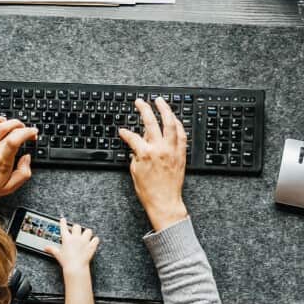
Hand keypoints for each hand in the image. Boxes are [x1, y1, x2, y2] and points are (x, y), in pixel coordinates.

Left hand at [0, 115, 37, 206]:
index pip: (15, 139)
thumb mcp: (10, 187)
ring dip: (11, 122)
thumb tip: (27, 158)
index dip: (27, 132)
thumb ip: (23, 173)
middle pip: (9, 130)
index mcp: (2, 162)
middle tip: (28, 132)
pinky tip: (1, 121)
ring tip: (17, 126)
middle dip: (23, 127)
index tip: (33, 133)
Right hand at [44, 218, 99, 272]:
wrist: (75, 267)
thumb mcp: (57, 254)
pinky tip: (93, 242)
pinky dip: (95, 240)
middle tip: (76, 232)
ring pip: (88, 231)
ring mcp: (84, 241)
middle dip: (76, 228)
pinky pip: (96, 239)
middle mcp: (76, 238)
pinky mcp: (91, 246)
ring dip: (87, 233)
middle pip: (77, 226)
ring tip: (85, 236)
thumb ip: (52, 249)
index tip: (63, 219)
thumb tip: (46, 248)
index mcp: (67, 239)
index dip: (63, 222)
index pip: (64, 227)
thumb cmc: (66, 261)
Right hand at [118, 98, 188, 231]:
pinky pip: (181, 134)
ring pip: (170, 123)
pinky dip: (177, 124)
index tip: (122, 131)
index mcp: (145, 153)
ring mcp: (172, 150)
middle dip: (143, 109)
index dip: (125, 133)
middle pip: (151, 122)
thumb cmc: (149, 191)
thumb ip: (135, 154)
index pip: (132, 137)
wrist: (165, 202)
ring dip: (164, 109)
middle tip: (140, 102)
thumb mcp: (135, 171)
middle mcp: (159, 149)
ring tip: (160, 101)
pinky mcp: (181, 154)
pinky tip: (173, 118)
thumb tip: (136, 144)